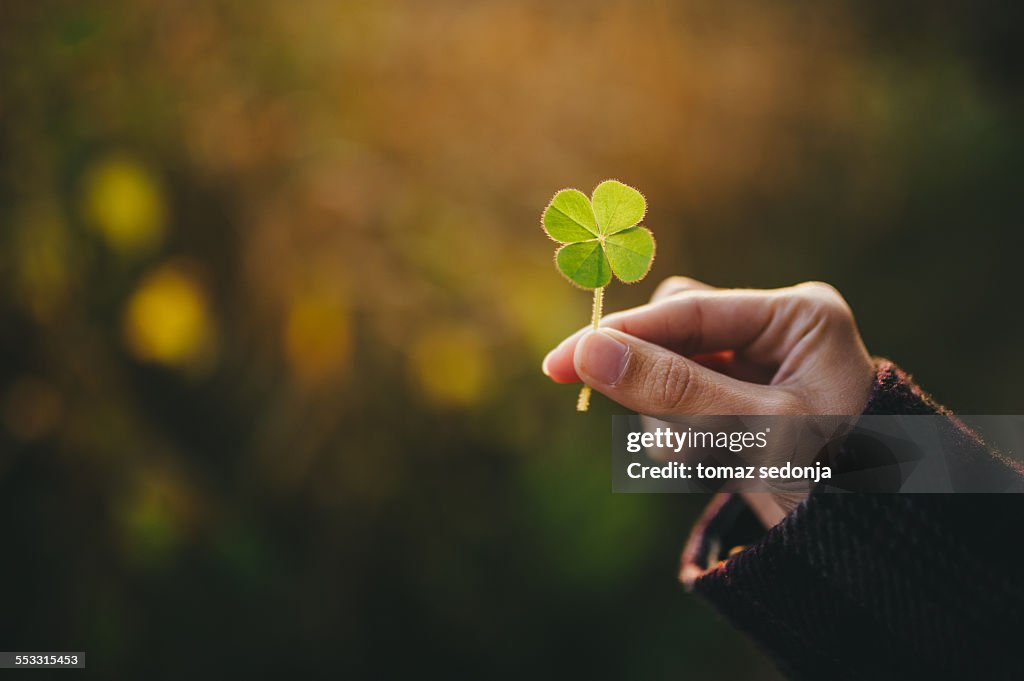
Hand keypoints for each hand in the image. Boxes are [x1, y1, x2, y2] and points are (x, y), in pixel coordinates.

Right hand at [542, 278, 875, 519]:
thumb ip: (672, 388)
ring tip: (713, 464)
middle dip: (658, 387)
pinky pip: (680, 406)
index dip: (621, 336)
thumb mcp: (754, 433)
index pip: (689, 310)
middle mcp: (775, 332)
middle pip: (673, 334)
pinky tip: (715, 467)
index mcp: (798, 317)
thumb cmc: (834, 485)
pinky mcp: (736, 404)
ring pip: (669, 373)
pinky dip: (682, 440)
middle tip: (669, 434)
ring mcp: (755, 368)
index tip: (560, 363)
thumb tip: (588, 352)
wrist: (870, 551)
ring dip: (672, 423)